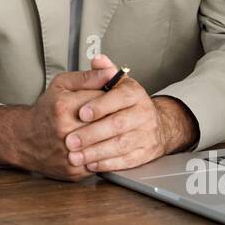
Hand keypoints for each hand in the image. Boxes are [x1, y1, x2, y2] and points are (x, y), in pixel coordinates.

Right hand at [0, 64, 118, 180]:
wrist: (24, 139)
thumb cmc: (46, 110)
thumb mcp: (62, 85)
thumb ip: (88, 77)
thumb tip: (111, 73)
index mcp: (63, 106)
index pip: (103, 100)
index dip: (114, 99)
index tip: (118, 98)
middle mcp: (65, 131)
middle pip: (107, 124)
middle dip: (117, 118)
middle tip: (121, 115)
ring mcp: (69, 153)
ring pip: (106, 146)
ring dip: (115, 139)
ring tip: (116, 130)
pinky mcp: (73, 170)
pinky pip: (100, 163)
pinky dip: (106, 155)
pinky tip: (105, 146)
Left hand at [64, 55, 197, 172]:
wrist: (154, 124)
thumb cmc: (125, 103)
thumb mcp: (115, 83)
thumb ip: (103, 73)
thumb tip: (98, 60)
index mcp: (134, 93)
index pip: (118, 98)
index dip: (99, 106)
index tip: (81, 113)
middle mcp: (143, 113)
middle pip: (118, 124)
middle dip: (92, 133)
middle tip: (70, 140)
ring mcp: (146, 134)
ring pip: (120, 145)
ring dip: (96, 152)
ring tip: (75, 155)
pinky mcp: (146, 153)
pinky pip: (127, 161)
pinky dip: (108, 164)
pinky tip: (91, 164)